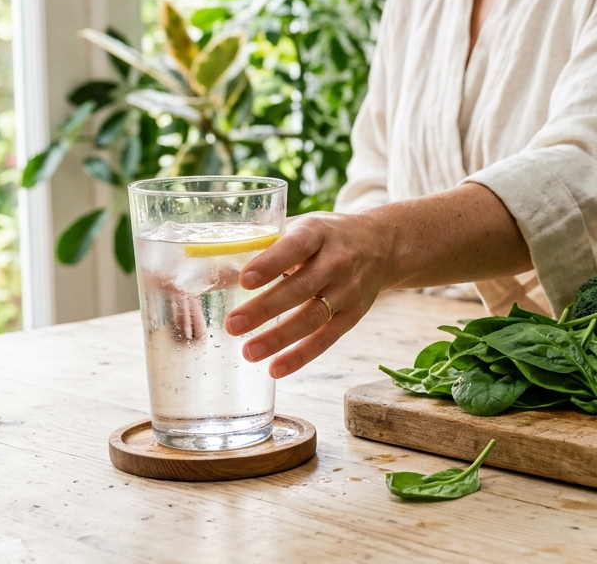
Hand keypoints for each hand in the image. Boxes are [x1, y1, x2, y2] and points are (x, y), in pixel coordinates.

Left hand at [225, 211, 394, 378]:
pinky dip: (301, 355)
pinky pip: (326, 339)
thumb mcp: (304, 227)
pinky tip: (276, 368)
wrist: (382, 245)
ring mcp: (347, 290)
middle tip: (232, 325)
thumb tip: (214, 265)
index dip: (270, 264)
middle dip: (265, 308)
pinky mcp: (352, 315)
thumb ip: (266, 243)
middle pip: (300, 288)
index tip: (244, 280)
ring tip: (248, 352)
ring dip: (279, 337)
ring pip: (312, 317)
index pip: (295, 247)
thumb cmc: (328, 236)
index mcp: (318, 233)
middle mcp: (337, 261)